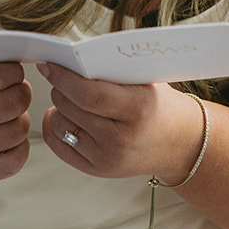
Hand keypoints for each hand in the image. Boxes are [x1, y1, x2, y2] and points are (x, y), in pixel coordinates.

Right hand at [0, 60, 31, 179]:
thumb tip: (17, 54)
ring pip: (18, 130)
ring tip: (8, 111)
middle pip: (12, 103)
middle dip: (21, 91)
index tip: (13, 70)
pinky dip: (19, 145)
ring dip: (20, 117)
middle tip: (16, 88)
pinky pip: (15, 160)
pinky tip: (6, 133)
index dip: (12, 70)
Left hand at [38, 63, 204, 180]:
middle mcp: (122, 139)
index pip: (90, 95)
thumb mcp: (146, 81)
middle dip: (60, 88)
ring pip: (61, 125)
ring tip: (69, 98)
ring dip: (58, 107)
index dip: (64, 78)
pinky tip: (62, 115)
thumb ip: (111, 70)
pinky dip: (54, 127)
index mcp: (138, 110)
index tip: (49, 65)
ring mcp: (108, 159)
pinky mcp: (97, 170)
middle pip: (72, 108)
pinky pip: (59, 146)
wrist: (179, 143)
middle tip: (62, 77)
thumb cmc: (158, 104)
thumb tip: (68, 58)